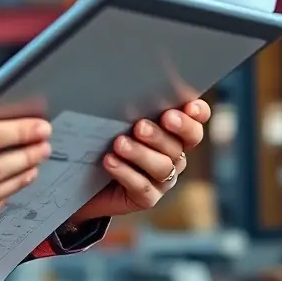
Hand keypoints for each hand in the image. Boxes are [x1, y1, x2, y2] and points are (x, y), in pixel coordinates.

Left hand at [71, 99, 210, 222]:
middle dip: (162, 134)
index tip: (189, 106)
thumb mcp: (114, 117)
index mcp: (173, 131)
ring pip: (162, 166)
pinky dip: (126, 172)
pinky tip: (110, 161)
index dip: (197, 114)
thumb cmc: (101, 136)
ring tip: (118, 143)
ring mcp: (162, 179)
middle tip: (141, 126)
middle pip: (180, 144)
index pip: (195, 120)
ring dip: (139, 153)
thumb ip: (128, 105)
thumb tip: (123, 82)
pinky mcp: (146, 197)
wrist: (84, 176)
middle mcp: (173, 155)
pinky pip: (143, 186)